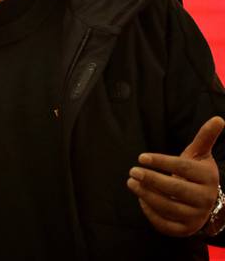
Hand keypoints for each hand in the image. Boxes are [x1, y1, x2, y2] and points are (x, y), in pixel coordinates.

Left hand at [127, 116, 224, 235]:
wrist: (204, 200)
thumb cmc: (195, 172)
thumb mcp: (199, 155)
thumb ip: (205, 137)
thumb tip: (218, 118)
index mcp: (208, 177)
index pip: (182, 167)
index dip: (161, 161)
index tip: (141, 157)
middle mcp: (206, 198)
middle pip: (175, 188)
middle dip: (151, 179)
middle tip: (132, 171)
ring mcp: (197, 216)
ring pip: (168, 207)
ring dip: (146, 195)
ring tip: (131, 183)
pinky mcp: (186, 229)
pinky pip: (166, 224)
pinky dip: (151, 213)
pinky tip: (141, 200)